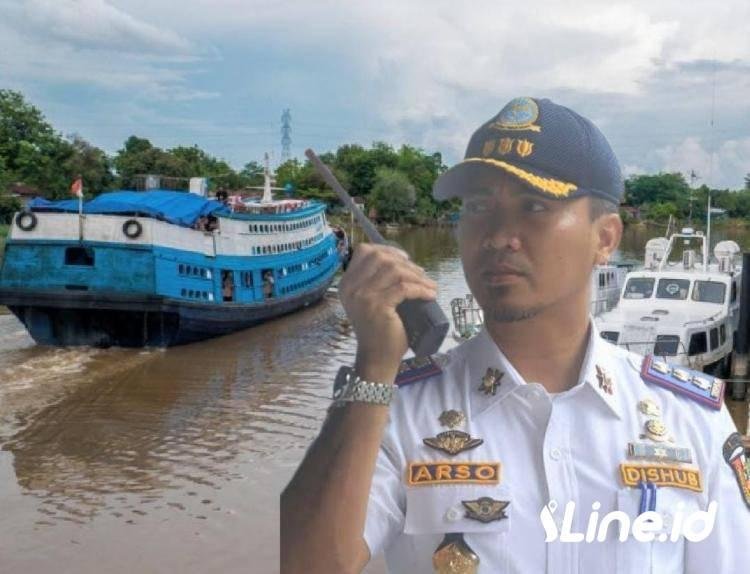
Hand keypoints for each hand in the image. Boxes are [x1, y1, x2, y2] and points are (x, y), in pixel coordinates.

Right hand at [338, 243, 437, 381]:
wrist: (377, 357)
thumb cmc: (380, 329)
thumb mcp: (372, 300)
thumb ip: (376, 281)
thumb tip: (403, 261)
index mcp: (347, 283)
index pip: (365, 251)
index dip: (388, 250)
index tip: (405, 259)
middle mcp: (351, 287)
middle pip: (381, 257)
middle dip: (405, 263)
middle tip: (421, 274)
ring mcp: (362, 296)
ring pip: (394, 271)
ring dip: (417, 275)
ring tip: (429, 285)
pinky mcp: (377, 305)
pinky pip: (404, 288)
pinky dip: (421, 289)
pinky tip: (430, 294)